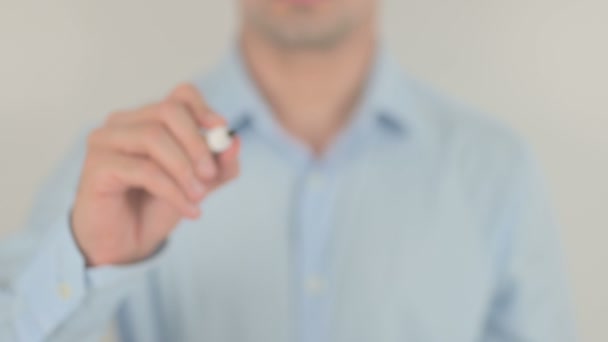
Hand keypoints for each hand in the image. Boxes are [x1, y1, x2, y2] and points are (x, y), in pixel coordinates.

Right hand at [71, 84, 239, 265]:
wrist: (127, 244)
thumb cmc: (157, 206)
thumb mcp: (199, 184)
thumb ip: (220, 165)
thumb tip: (235, 142)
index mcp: (149, 118)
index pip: (180, 95)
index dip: (204, 108)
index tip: (222, 130)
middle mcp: (124, 122)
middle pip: (168, 111)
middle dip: (197, 142)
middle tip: (211, 174)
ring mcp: (105, 141)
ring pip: (153, 137)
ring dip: (184, 169)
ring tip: (198, 196)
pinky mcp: (97, 167)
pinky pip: (144, 170)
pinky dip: (173, 191)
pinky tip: (189, 210)